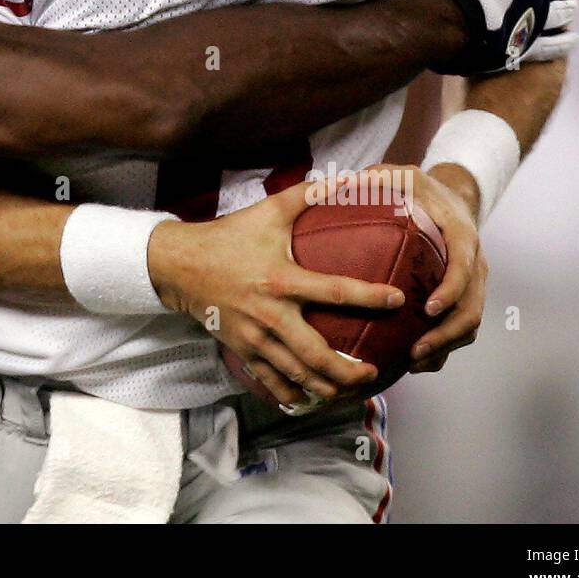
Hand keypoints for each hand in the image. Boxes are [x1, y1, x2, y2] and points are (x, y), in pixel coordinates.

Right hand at [147, 183, 404, 408]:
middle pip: (317, 354)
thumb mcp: (268, 211)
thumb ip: (307, 196)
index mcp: (281, 279)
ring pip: (297, 374)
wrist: (181, 264)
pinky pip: (272, 380)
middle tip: (375, 371)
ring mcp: (255, 337)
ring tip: (351, 388)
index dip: (369, 296)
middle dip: (350, 370)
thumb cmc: (228, 236)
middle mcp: (270, 314)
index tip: (397, 299)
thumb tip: (345, 178)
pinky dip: (293, 394)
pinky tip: (310, 399)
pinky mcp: (243, 349)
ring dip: (328, 387)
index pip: (334, 291)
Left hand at [393, 162, 488, 372]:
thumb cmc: (418, 187)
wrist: (450, 195)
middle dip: (446, 335)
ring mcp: (473, 284)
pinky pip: (459, 329)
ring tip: (411, 363)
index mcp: (462, 234)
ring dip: (444, 348)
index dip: (451, 290)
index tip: (429, 309)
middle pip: (472, 308)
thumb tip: (338, 186)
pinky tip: (411, 360)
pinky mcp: (464, 297)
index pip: (464, 266)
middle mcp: (475, 263)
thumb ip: (375, 179)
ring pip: (468, 325)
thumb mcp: (399, 175)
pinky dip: (441, 348)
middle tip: (414, 351)